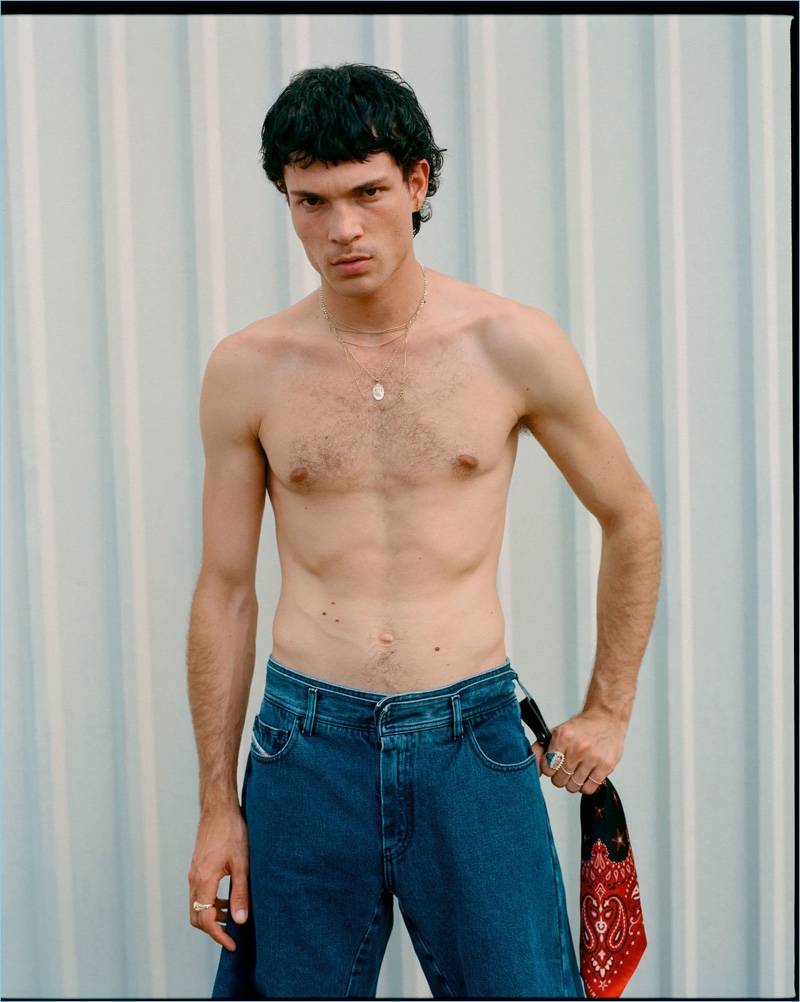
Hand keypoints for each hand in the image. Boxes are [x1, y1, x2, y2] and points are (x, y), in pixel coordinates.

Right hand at [188, 807, 249, 950]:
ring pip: (196, 906)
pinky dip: (210, 903)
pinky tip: (227, 897)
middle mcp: (194, 879)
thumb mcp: (241, 863)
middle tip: (232, 935)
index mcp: (204, 880)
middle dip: (213, 930)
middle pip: (196, 917)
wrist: (219, 808)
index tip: (232, 944)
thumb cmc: (232, 832)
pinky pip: (198, 894)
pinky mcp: (196, 867)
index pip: (206, 919)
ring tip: (233, 915)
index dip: (219, 936)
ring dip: (212, 915)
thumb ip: (240, 892)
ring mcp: (193, 873)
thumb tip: (239, 920)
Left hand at [539, 709, 624, 794]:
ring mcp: (593, 757)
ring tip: (575, 772)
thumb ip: (540, 749)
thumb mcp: (557, 732)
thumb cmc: (581, 728)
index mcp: (564, 736)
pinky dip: (584, 786)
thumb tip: (534, 769)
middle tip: (564, 769)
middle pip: (559, 779)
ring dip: (571, 783)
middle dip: (559, 777)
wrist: (605, 719)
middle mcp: (579, 747)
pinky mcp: (606, 766)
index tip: (552, 765)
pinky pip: (589, 789)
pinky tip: (585, 776)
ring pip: (573, 786)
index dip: (548, 769)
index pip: (548, 767)